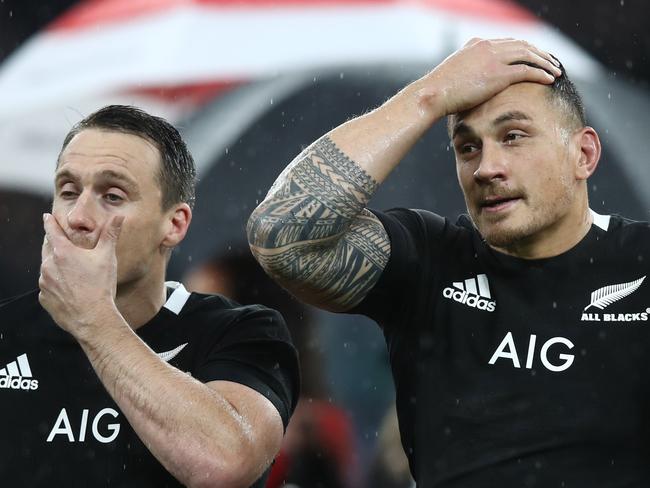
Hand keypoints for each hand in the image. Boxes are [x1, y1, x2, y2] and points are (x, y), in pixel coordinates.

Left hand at [39, 213, 123, 336]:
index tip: (47, 217)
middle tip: (63, 244)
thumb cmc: (101, 286)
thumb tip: (119, 217)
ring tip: (71, 271)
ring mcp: (45, 283)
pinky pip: (48, 286)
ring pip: (47, 268)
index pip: (51, 231)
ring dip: (55, 265)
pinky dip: (55, 284)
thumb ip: (110, 235)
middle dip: (53, 244)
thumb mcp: (108, 257)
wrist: (93, 317)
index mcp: (63, 252)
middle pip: (47, 248)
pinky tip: (69, 288)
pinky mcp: (45, 298)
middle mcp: (49, 265)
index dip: (50, 222)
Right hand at [419, 38, 561, 115]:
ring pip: (528, 55)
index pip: (508, 42)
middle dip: (539, 53)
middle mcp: (487, 46)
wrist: (432, 93)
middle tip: (551, 62)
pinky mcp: (498, 74)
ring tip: (556, 70)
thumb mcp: (453, 73)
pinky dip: (541, 73)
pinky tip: (550, 79)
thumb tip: (469, 83)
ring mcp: (493, 59)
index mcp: (477, 44)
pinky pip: (527, 70)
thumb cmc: (438, 90)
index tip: (534, 57)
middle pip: (522, 45)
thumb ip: (466, 71)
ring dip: (545, 62)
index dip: (525, 49)